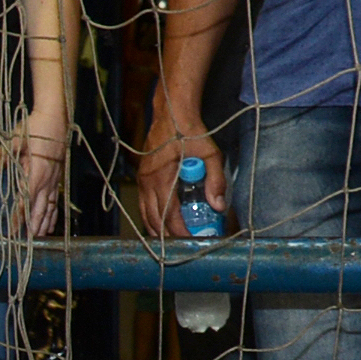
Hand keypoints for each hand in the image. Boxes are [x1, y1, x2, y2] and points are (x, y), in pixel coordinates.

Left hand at [0, 110, 66, 237]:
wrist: (56, 116)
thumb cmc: (34, 127)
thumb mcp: (13, 140)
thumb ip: (0, 158)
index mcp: (36, 173)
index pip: (25, 202)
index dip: (18, 218)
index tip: (11, 232)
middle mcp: (48, 180)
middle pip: (40, 209)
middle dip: (32, 227)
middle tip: (25, 244)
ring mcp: (55, 179)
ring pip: (50, 207)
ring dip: (44, 223)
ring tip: (38, 239)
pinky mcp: (58, 176)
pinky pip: (56, 199)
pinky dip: (54, 213)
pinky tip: (51, 222)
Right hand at [139, 105, 223, 238]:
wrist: (171, 115)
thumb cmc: (191, 133)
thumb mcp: (211, 154)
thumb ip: (216, 180)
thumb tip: (219, 206)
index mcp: (162, 178)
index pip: (168, 214)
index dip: (179, 230)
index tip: (190, 240)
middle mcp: (147, 182)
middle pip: (152, 218)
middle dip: (166, 235)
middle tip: (181, 245)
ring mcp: (141, 180)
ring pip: (144, 213)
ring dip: (156, 228)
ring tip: (171, 238)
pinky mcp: (141, 177)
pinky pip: (143, 203)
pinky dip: (151, 216)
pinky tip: (161, 221)